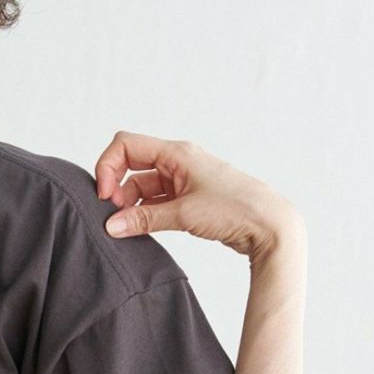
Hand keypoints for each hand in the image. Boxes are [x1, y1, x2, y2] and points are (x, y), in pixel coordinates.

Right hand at [94, 130, 303, 260]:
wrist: (268, 225)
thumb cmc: (234, 209)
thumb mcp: (183, 214)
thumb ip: (144, 219)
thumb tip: (112, 225)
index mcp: (177, 153)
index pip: (126, 145)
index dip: (108, 167)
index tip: (105, 196)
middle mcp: (178, 161)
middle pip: (131, 165)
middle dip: (116, 188)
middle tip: (114, 215)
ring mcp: (183, 179)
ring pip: (143, 185)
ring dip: (130, 204)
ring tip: (128, 227)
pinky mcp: (189, 198)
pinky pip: (156, 200)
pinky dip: (145, 212)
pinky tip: (141, 228)